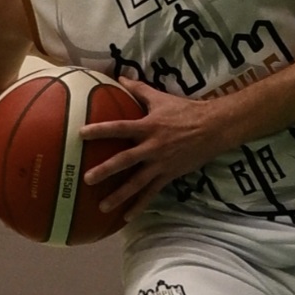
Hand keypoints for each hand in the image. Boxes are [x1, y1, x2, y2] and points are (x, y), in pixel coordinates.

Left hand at [80, 79, 225, 220]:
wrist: (213, 128)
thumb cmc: (185, 110)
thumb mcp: (161, 98)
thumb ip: (139, 90)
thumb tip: (120, 77)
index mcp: (148, 126)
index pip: (120, 128)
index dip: (101, 130)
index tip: (81, 134)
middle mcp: (152, 147)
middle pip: (125, 160)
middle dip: (106, 170)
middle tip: (87, 179)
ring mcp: (160, 164)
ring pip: (137, 182)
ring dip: (119, 195)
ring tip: (102, 207)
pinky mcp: (169, 175)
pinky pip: (152, 193)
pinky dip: (140, 205)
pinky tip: (127, 217)